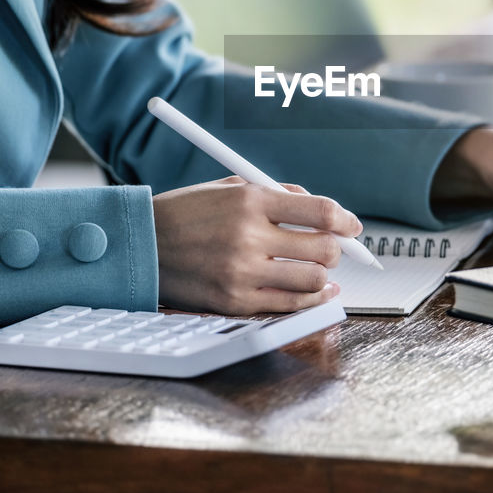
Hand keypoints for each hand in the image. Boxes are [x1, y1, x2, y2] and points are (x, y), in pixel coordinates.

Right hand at [152, 176, 363, 314]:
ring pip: (313, 280)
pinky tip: (316, 292)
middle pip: (323, 249)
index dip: (346, 221)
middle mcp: (248, 235)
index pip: (321, 211)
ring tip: (320, 270)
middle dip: (336, 250)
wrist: (140, 245)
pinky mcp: (234, 301)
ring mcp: (242, 272)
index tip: (352, 226)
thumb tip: (322, 211)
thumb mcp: (229, 187)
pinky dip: (311, 300)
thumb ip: (277, 194)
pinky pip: (289, 305)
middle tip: (333, 249)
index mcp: (251, 200)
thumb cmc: (187, 214)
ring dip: (324, 276)